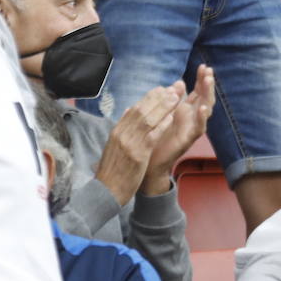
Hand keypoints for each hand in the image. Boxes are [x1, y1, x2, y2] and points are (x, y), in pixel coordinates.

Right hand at [96, 84, 183, 204]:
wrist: (105, 191)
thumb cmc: (111, 171)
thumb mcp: (112, 146)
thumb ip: (121, 128)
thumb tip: (127, 110)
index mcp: (116, 131)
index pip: (133, 109)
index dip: (148, 98)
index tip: (160, 90)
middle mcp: (122, 134)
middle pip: (141, 110)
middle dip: (158, 98)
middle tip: (171, 89)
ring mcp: (129, 144)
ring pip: (147, 119)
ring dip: (163, 107)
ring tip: (175, 98)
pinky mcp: (137, 155)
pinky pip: (151, 136)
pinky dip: (162, 125)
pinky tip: (171, 118)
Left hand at [143, 65, 214, 195]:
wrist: (148, 160)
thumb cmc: (155, 136)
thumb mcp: (162, 112)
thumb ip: (170, 98)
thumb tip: (180, 82)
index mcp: (185, 110)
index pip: (197, 91)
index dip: (201, 79)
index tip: (203, 66)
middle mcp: (191, 118)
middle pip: (204, 97)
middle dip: (207, 84)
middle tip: (209, 70)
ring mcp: (191, 128)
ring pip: (205, 110)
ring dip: (208, 95)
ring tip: (209, 82)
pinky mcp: (188, 140)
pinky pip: (199, 129)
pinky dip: (202, 118)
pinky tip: (203, 108)